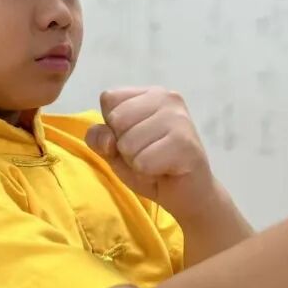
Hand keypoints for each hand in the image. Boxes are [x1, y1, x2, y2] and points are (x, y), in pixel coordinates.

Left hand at [85, 87, 214, 220]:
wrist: (188, 195)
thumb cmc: (152, 166)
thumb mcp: (115, 150)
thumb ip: (99, 137)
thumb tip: (108, 139)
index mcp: (151, 93)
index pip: (109, 99)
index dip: (113, 126)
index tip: (137, 139)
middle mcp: (167, 98)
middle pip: (116, 119)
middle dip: (124, 146)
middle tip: (148, 154)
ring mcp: (179, 119)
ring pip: (128, 143)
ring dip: (136, 162)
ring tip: (157, 163)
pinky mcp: (185, 144)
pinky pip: (142, 162)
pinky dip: (147, 173)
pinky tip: (165, 171)